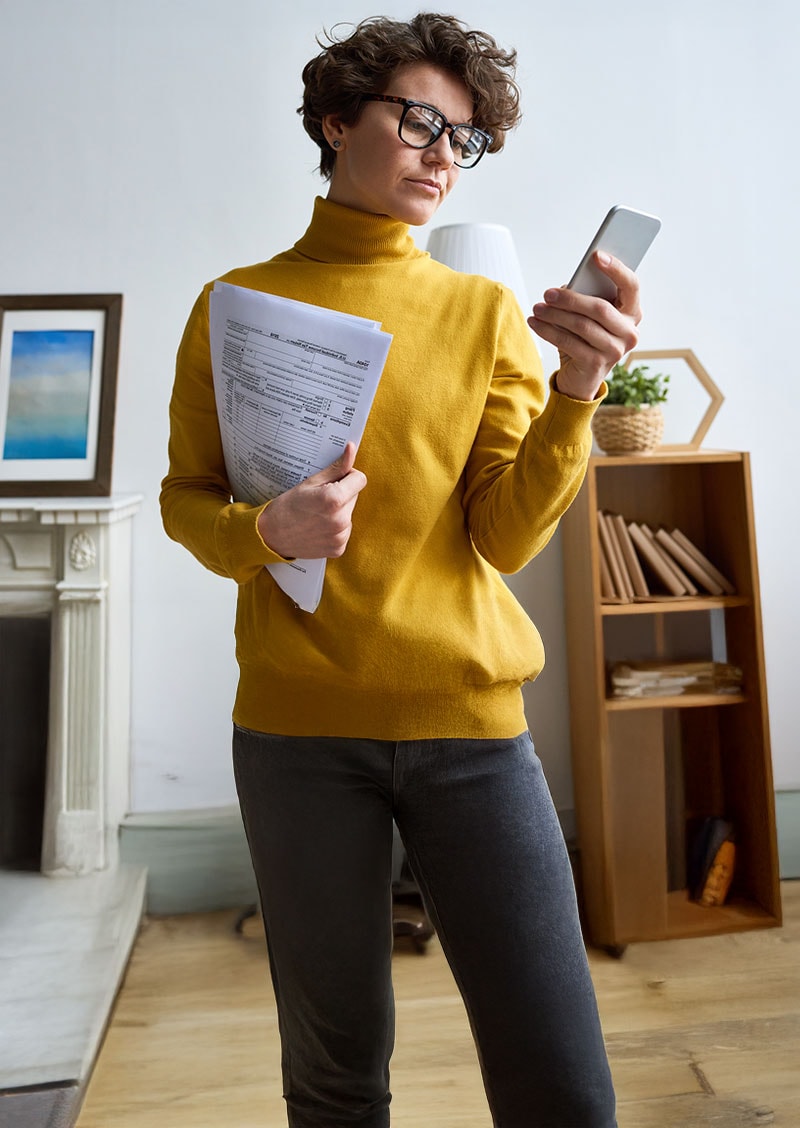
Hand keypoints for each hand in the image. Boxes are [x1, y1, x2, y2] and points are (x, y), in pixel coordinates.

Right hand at [257, 441, 366, 558]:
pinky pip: (345, 531)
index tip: (334, 480)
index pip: (359, 479)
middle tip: (319, 499)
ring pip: (350, 514)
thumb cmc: (288, 506)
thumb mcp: (310, 482)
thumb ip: (335, 467)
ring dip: (339, 512)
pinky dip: (335, 528)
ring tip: (317, 514)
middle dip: (341, 494)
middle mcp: (340, 520)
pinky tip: (318, 527)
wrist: (271, 535)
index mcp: (334, 500)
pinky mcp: (338, 549)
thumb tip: (352, 449)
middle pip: (355, 497)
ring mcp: (340, 537)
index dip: (347, 476)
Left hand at [528, 251, 641, 400]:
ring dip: (555, 315)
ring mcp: (615, 350)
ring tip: (537, 308)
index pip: (631, 286)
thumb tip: (569, 286)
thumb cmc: (585, 338)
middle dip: (570, 299)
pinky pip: (568, 342)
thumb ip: (586, 297)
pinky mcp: (597, 365)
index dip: (616, 269)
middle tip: (547, 293)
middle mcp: (630, 332)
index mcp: (632, 313)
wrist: (581, 377)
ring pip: (582, 325)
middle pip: (600, 308)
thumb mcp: (587, 315)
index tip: (596, 255)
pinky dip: (548, 331)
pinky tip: (535, 323)